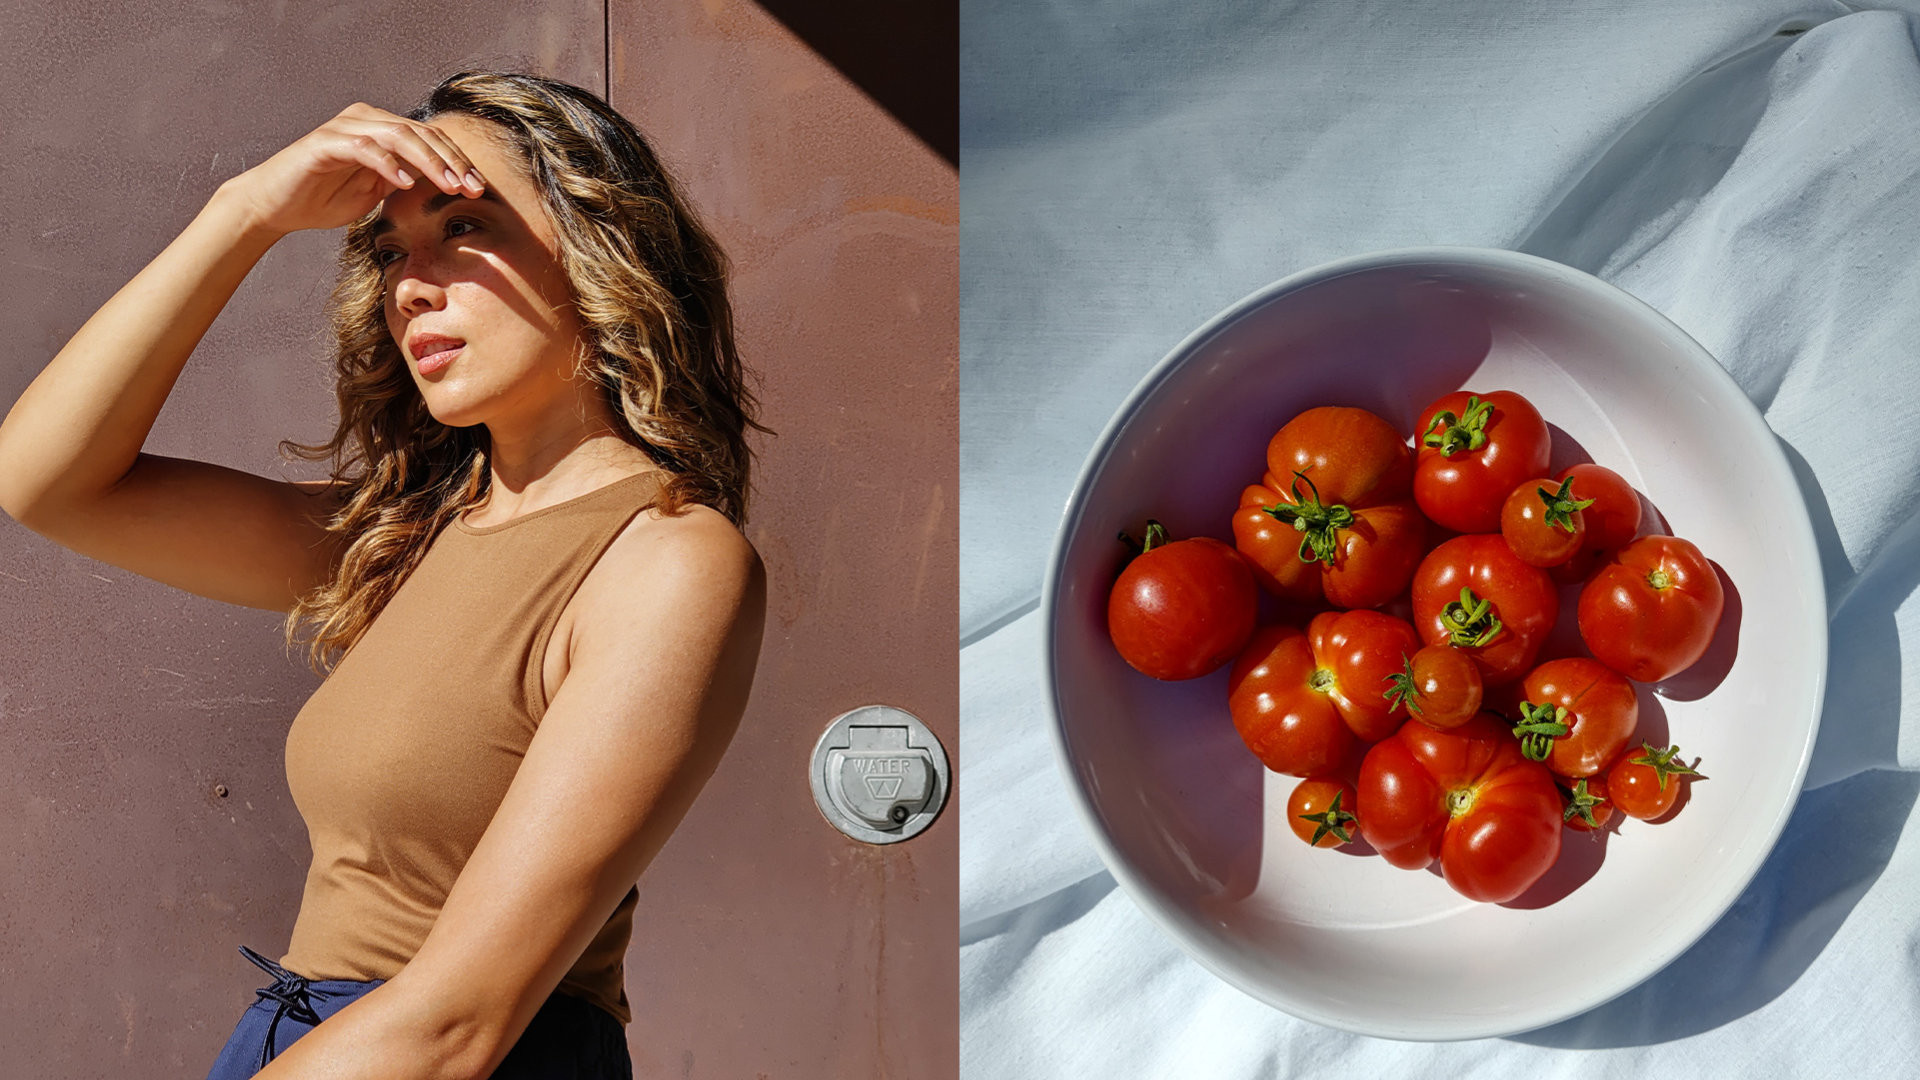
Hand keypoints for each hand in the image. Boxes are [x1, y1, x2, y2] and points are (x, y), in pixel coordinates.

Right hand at [221, 102, 486, 236]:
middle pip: (420, 133)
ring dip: (428, 161)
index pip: (429, 139)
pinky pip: (364, 147)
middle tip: (472, 188)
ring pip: (397, 135)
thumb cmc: (323, 199)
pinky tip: (405, 183)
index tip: (479, 188)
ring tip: (449, 185)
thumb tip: (443, 184)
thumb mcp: (375, 193)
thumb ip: (403, 181)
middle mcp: (364, 120)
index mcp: (380, 129)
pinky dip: (388, 163)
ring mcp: (344, 128)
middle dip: (451, 161)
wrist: (274, 206)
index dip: (457, 161)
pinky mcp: (324, 143)